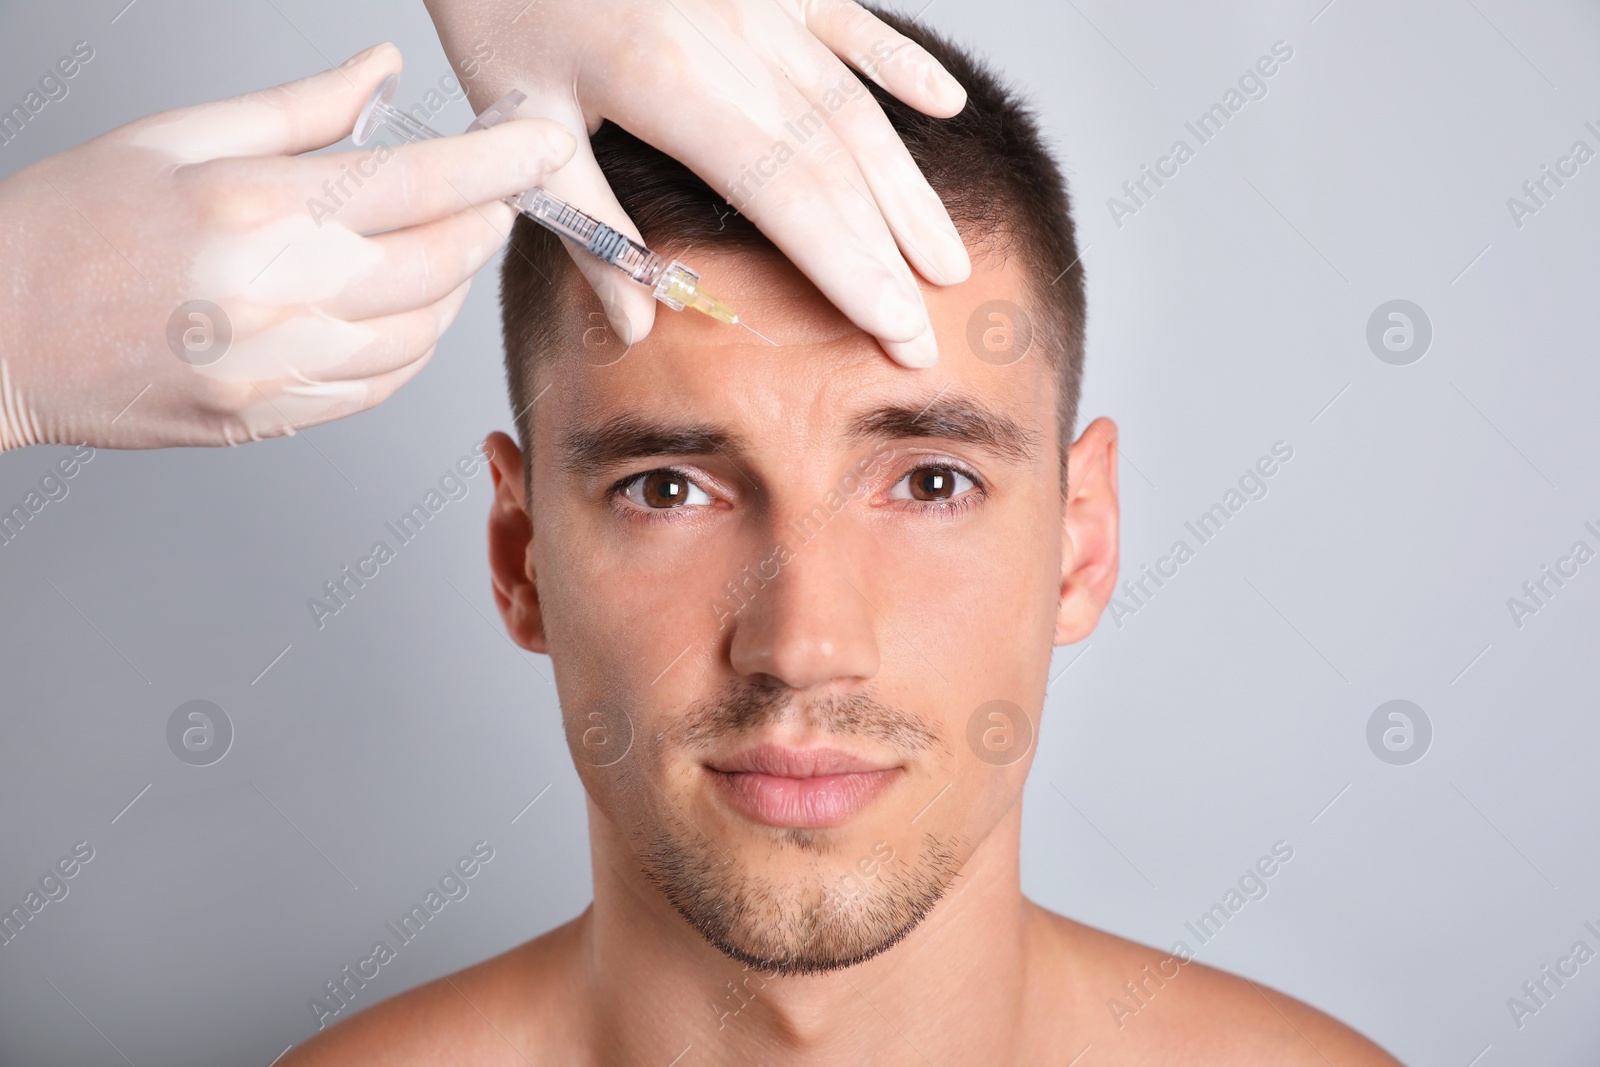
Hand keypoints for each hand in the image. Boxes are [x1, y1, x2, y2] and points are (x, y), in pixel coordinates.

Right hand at [0, 43, 575, 450]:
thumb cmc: (68, 226)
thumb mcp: (175, 136)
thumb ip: (298, 110)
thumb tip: (381, 71)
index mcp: (257, 208)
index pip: (423, 183)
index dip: (502, 163)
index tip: (544, 144)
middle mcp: (282, 294)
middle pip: (442, 259)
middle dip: (488, 219)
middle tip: (496, 191)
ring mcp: (282, 366)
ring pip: (426, 328)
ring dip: (457, 282)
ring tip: (446, 242)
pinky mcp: (277, 417)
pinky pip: (386, 383)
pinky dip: (418, 341)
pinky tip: (406, 305)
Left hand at [424, 0, 970, 366]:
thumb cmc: (499, 0)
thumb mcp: (521, 120)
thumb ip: (588, 224)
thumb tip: (638, 323)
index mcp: (669, 83)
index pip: (785, 197)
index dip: (848, 271)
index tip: (894, 331)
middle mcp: (733, 39)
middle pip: (835, 166)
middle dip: (889, 258)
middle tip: (928, 335)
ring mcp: (758, 2)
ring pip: (854, 107)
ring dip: (906, 190)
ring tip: (946, 261)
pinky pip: (849, 22)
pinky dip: (899, 65)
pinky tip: (947, 105)